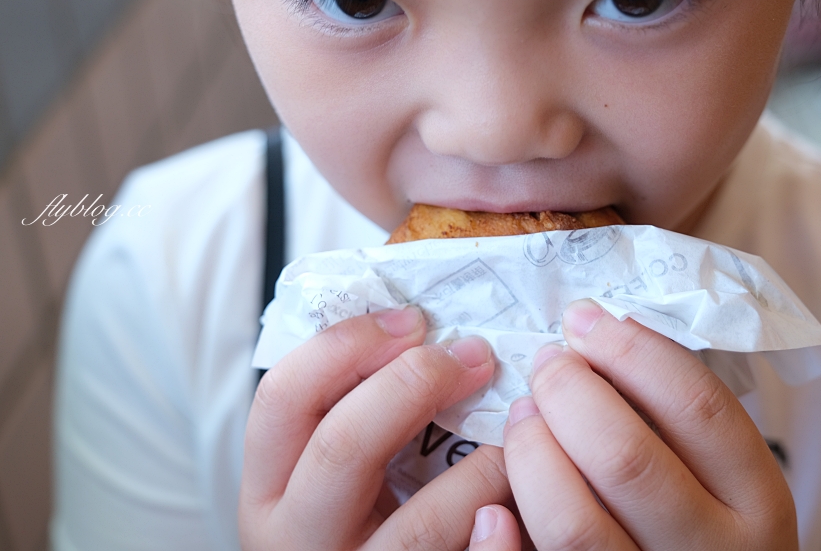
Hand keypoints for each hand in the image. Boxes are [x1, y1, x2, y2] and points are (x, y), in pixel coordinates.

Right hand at [239, 307, 514, 549]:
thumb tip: (421, 326)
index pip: (283, 397)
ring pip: (420, 525)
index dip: (348, 345)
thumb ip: (353, 409)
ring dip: (482, 466)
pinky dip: (497, 535)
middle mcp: (299, 537)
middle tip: (475, 356)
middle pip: (343, 447)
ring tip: (517, 431)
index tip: (412, 321)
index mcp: (272, 488)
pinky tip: (515, 508)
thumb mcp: (330, 469)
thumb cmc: (359, 518)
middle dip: (415, 386)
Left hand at [482, 299, 796, 550]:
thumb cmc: (703, 523)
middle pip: (628, 457)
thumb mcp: (721, 475)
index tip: (587, 321)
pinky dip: (505, 527)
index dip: (634, 351)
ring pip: (574, 520)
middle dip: (570, 393)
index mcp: (757, 500)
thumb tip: (596, 335)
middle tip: (547, 363)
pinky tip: (497, 497)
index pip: (700, 406)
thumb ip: (677, 419)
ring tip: (523, 415)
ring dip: (533, 451)